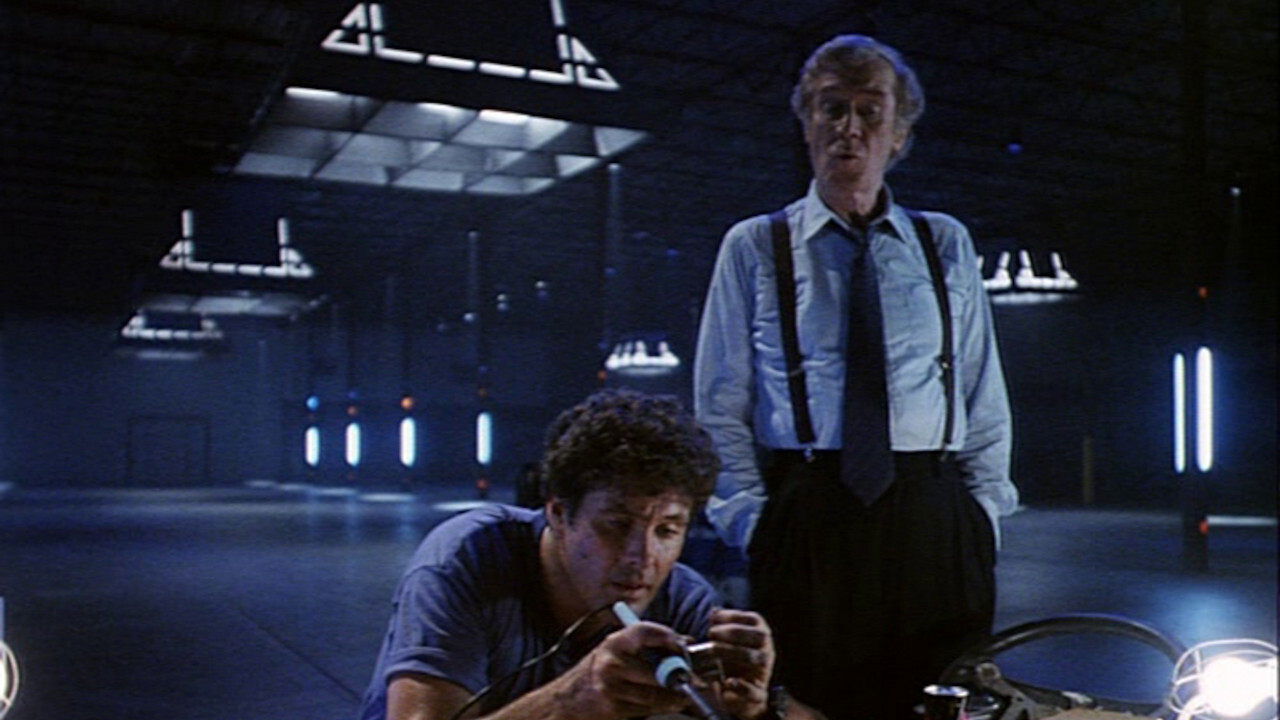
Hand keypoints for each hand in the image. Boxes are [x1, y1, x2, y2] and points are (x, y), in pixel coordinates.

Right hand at [543, 621, 690, 719]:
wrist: (566, 700)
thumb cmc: (597, 673)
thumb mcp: (616, 652)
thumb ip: (645, 646)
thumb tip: (686, 642)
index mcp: (614, 642)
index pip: (647, 631)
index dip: (670, 638)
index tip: (683, 647)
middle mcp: (611, 662)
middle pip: (659, 668)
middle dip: (680, 675)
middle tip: (691, 678)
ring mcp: (612, 686)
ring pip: (658, 693)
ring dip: (675, 696)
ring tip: (683, 695)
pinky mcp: (614, 707)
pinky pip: (649, 708)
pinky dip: (663, 707)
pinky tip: (668, 704)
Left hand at [706, 608, 774, 719]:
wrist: (741, 695)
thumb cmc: (733, 661)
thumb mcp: (727, 642)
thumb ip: (720, 626)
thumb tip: (714, 611)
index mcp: (761, 635)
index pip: (754, 619)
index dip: (734, 616)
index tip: (714, 619)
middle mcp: (767, 651)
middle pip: (759, 636)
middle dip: (734, 632)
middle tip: (711, 634)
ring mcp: (765, 672)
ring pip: (758, 659)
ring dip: (733, 652)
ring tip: (713, 650)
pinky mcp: (759, 695)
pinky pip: (755, 691)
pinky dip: (741, 687)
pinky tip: (728, 681)